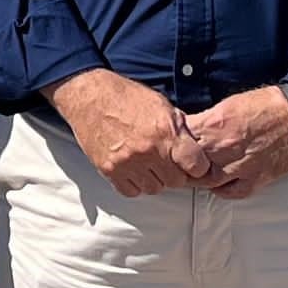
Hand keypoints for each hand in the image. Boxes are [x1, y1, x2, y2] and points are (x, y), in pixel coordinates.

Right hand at [49, 68, 207, 197]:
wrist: (90, 96)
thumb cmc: (125, 97)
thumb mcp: (161, 105)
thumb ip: (179, 129)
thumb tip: (194, 148)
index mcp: (165, 132)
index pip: (196, 166)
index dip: (197, 166)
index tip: (193, 163)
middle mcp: (148, 150)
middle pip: (175, 181)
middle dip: (175, 173)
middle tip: (167, 161)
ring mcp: (127, 162)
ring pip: (154, 188)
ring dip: (154, 179)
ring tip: (148, 163)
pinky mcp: (109, 169)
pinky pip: (131, 191)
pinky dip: (134, 183)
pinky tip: (133, 169)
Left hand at [182, 85, 287, 198]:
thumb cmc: (267, 105)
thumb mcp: (229, 104)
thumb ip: (208, 120)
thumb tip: (191, 128)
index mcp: (214, 125)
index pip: (181, 141)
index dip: (175, 144)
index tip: (174, 145)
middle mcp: (223, 148)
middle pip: (190, 164)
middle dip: (183, 163)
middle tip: (181, 164)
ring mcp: (239, 166)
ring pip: (207, 181)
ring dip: (201, 177)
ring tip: (198, 173)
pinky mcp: (255, 179)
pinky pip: (230, 192)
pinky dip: (222, 189)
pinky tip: (220, 182)